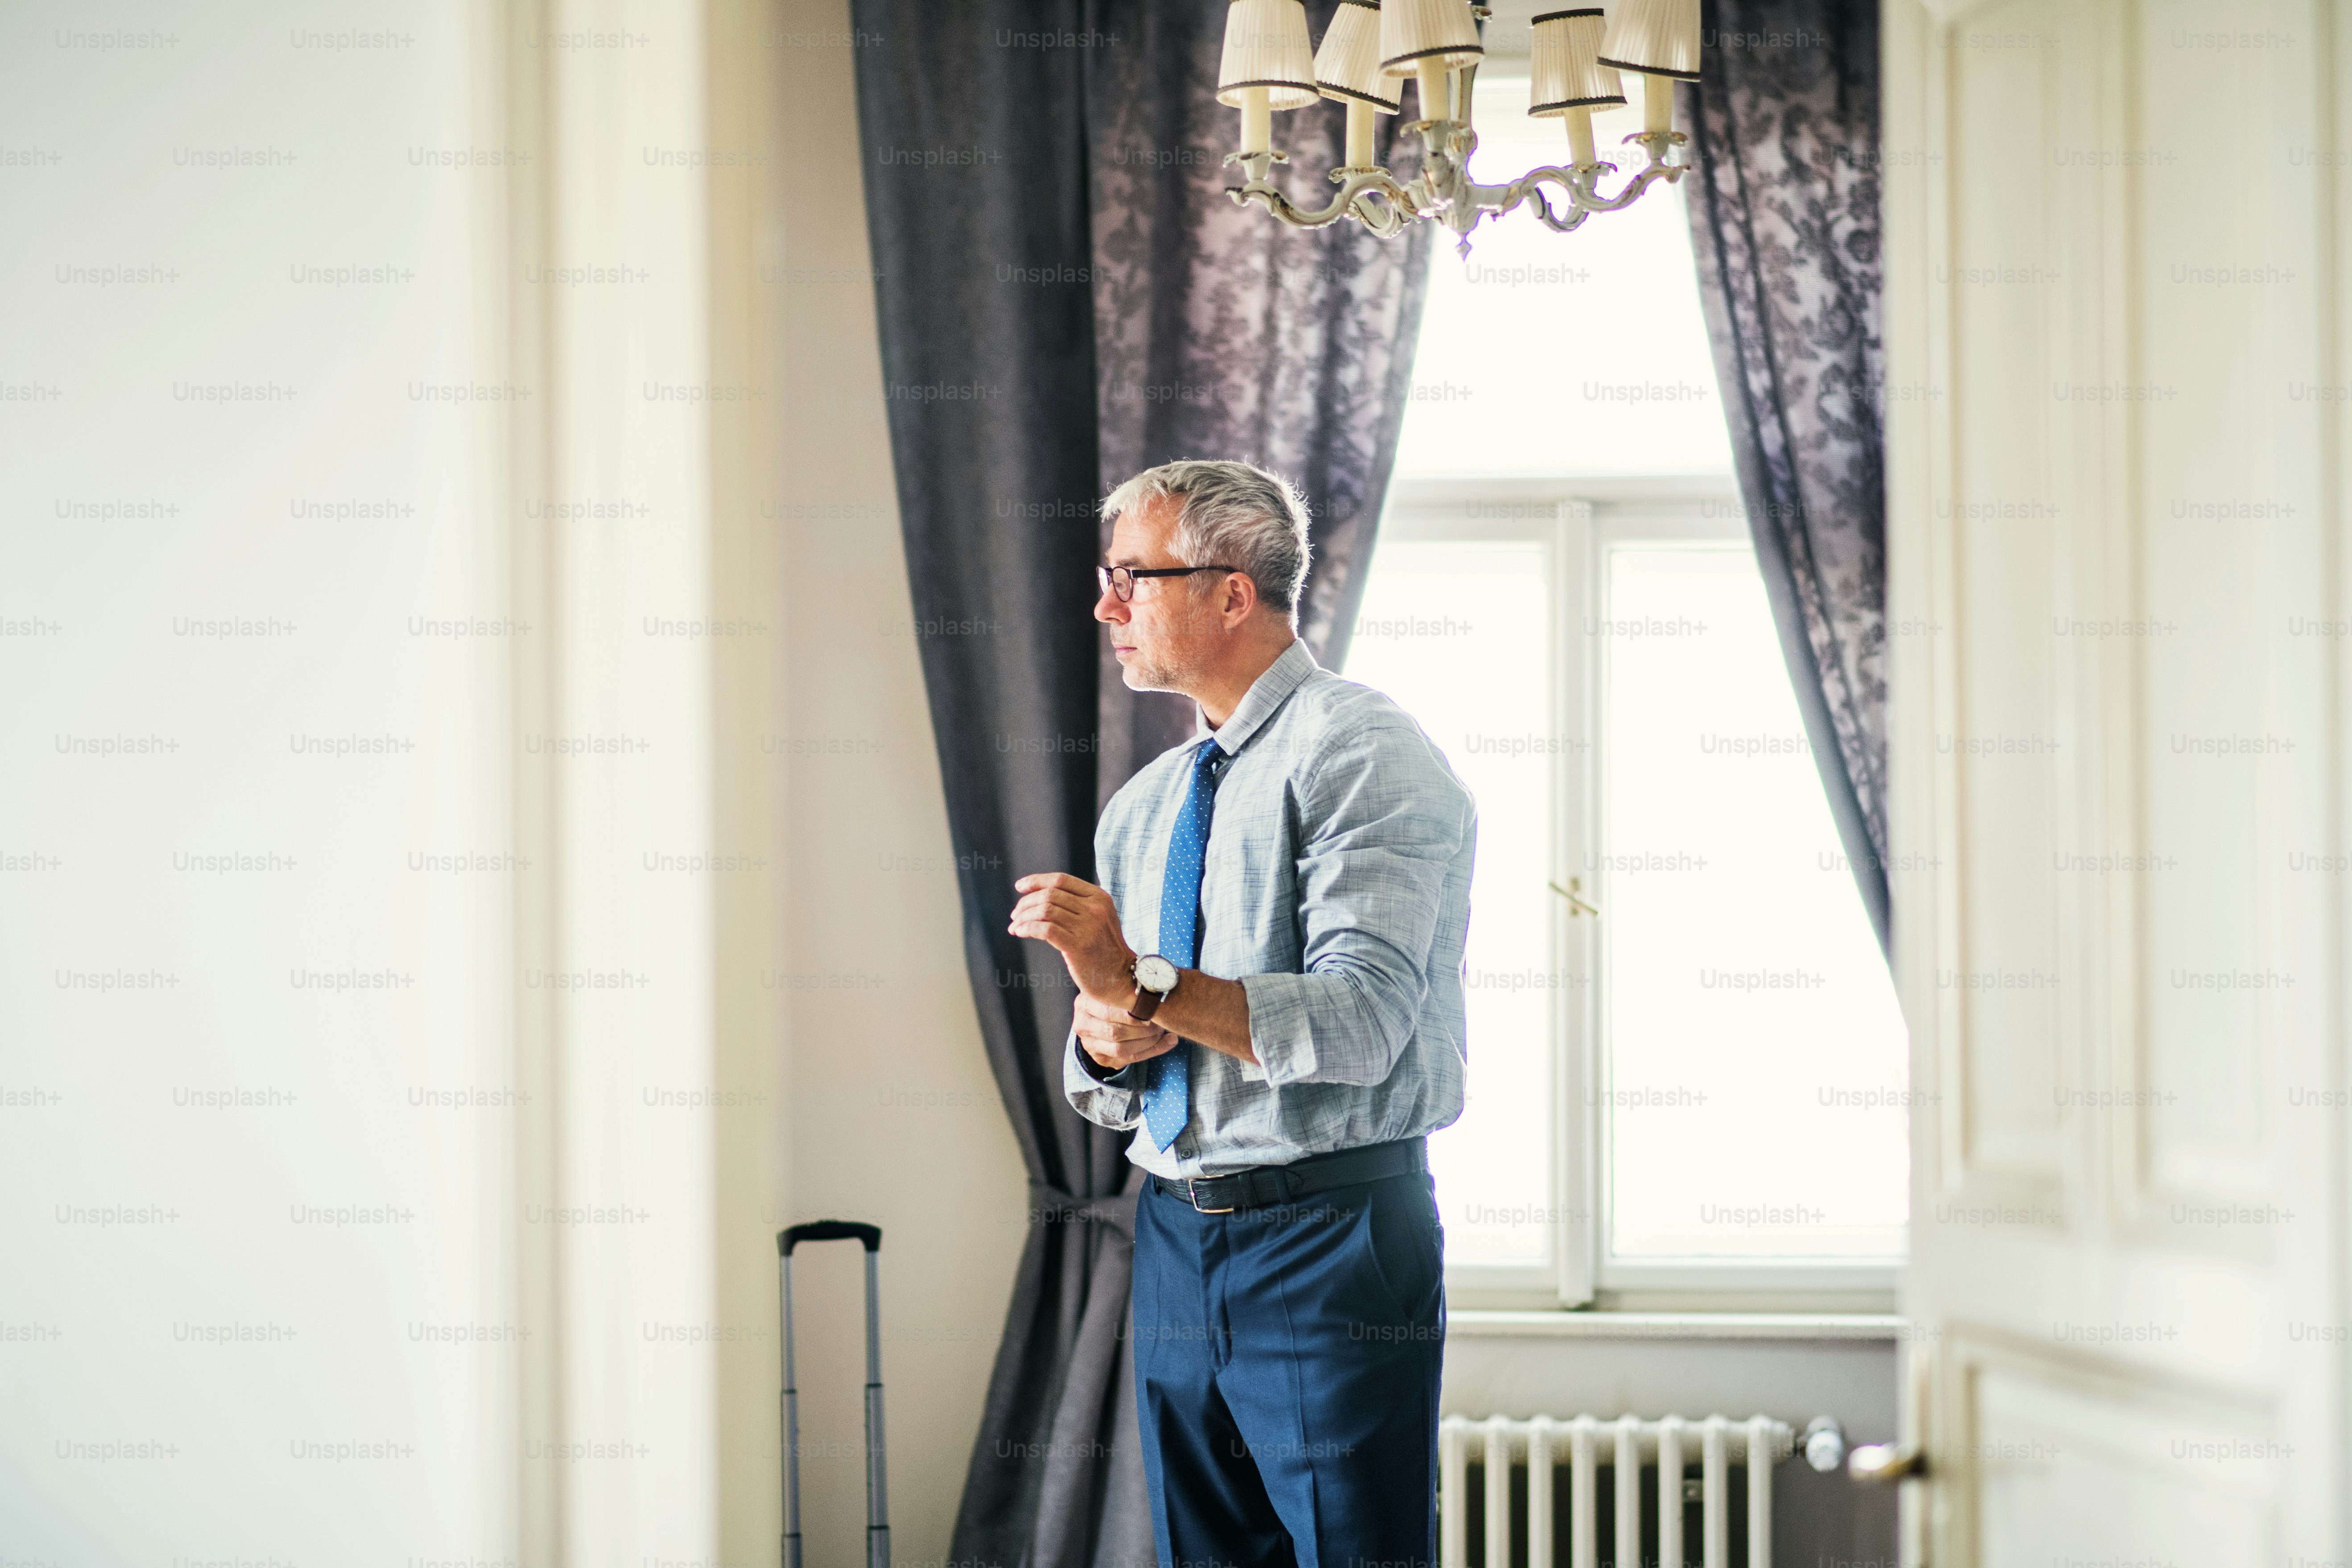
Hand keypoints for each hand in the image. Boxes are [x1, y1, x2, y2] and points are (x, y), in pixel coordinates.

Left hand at [1008, 872, 1135, 1004]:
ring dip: (1023, 917)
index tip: (1019, 887)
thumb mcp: (1098, 918)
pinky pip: (1044, 929)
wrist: (1121, 978)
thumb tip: (1039, 894)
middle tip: (1015, 915)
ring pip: (1045, 910)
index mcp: (1099, 897)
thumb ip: (1077, 904)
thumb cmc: (1103, 949)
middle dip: (1026, 903)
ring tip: (1015, 926)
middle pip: (1049, 895)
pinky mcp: (1078, 946)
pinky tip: (1020, 932)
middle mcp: (1094, 908)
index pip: (1061, 880)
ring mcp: (1087, 927)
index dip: (1036, 881)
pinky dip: (1027, 928)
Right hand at [1073, 991, 1178, 1071]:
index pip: (1108, 1012)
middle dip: (1142, 1029)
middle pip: (1115, 1032)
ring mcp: (1090, 1045)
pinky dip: (1153, 1050)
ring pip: (1121, 1049)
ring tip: (1162, 1031)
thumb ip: (1126, 989)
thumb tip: (1154, 989)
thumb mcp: (1112, 988)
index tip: (1151, 1009)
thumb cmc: (1111, 997)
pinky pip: (1130, 1058)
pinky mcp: (1101, 1058)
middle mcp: (1083, 1026)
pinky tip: (1168, 1041)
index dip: (1132, 1014)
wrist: (1097, 1016)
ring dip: (1148, 1041)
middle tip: (1159, 1022)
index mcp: (1084, 1004)